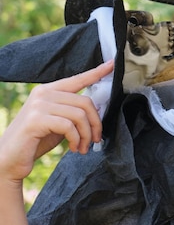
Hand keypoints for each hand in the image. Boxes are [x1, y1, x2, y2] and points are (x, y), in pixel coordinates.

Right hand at [0, 60, 113, 182]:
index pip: (78, 79)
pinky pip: (69, 126)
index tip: (113, 64)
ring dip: (86, 135)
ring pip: (79, 115)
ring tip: (83, 147)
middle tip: (96, 139)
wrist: (10, 159)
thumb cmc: (36, 140)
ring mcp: (38, 105)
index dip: (97, 72)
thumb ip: (73, 111)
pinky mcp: (36, 120)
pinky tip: (74, 148)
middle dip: (95, 124)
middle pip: (85, 102)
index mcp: (48, 90)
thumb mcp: (58, 122)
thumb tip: (97, 109)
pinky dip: (76, 139)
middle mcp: (43, 93)